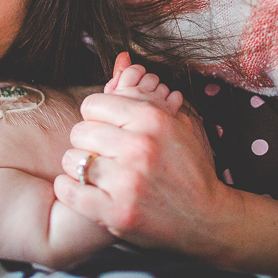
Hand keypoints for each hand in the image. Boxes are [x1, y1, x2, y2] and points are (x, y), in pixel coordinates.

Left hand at [55, 55, 236, 260]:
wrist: (207, 219)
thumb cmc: (189, 168)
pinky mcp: (116, 213)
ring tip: (94, 172)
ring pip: (72, 159)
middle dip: (87, 141)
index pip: (94, 104)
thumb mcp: (176, 123)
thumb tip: (121, 58)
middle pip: (80, 131)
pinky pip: (70, 189)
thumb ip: (144, 93)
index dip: (96, 116)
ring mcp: (126, 182)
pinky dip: (69, 188)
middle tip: (100, 152)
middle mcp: (138, 147)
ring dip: (78, 166)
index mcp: (152, 120)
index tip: (105, 129)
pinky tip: (82, 188)